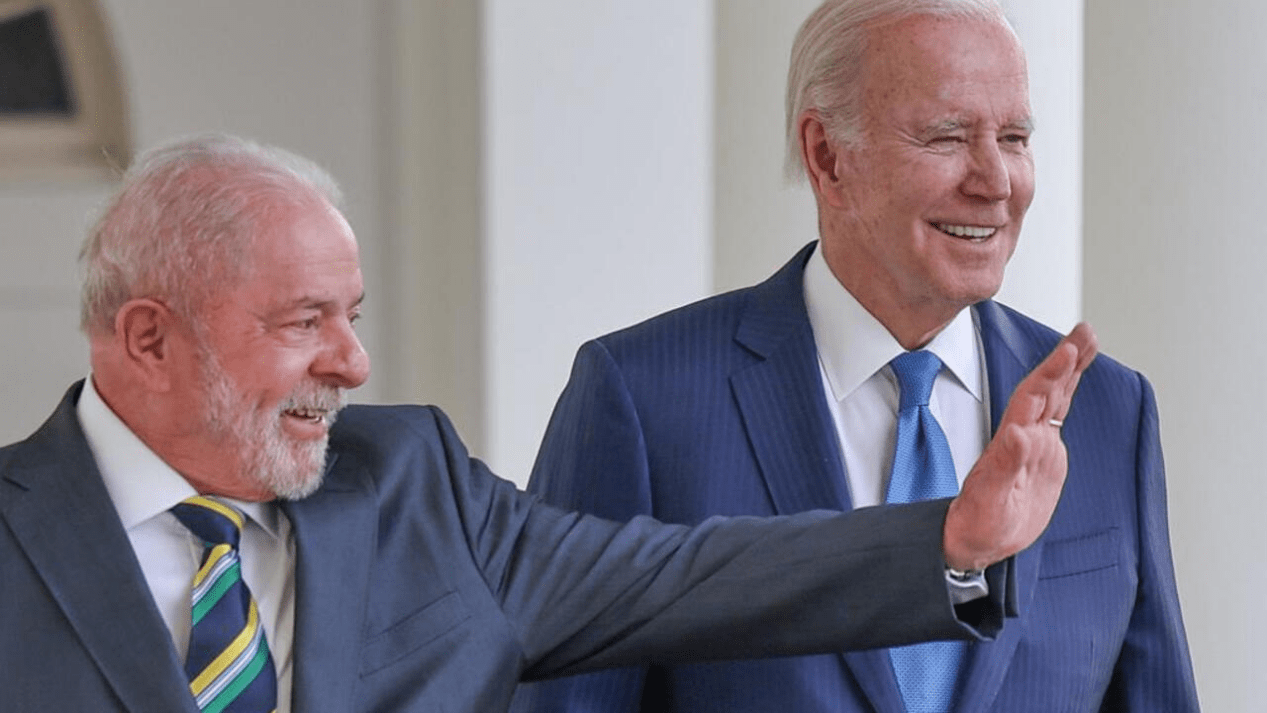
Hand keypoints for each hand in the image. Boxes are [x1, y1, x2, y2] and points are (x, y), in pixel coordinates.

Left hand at [943, 322, 1098, 570]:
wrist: (976, 541)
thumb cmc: (977, 523)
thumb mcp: (990, 499)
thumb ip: (1004, 466)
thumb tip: (1018, 433)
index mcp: (1011, 442)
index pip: (1033, 398)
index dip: (1050, 373)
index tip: (1068, 350)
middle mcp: (1024, 436)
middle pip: (1047, 389)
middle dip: (1066, 359)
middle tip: (1086, 330)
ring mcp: (1035, 444)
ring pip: (1055, 398)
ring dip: (1070, 369)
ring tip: (1087, 341)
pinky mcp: (1045, 457)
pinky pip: (1058, 417)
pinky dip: (1069, 394)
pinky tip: (1075, 380)